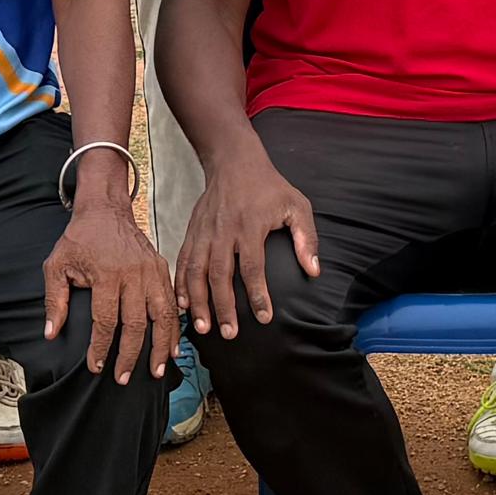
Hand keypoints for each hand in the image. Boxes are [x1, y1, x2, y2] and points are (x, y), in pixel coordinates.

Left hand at [42, 197, 176, 382]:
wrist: (105, 209)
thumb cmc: (80, 238)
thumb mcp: (56, 265)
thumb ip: (54, 300)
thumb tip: (51, 333)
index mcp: (106, 274)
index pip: (105, 320)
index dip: (101, 348)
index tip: (96, 367)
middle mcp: (132, 274)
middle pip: (136, 323)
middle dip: (130, 355)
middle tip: (124, 378)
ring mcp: (151, 271)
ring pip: (162, 315)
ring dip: (160, 346)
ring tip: (157, 370)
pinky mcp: (161, 269)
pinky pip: (172, 303)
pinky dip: (174, 326)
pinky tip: (173, 346)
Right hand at [174, 150, 316, 339]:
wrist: (234, 161)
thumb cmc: (269, 186)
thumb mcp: (296, 205)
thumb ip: (307, 238)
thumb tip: (314, 271)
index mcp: (250, 226)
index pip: (253, 267)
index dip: (258, 295)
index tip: (264, 318)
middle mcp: (224, 231)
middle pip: (219, 274)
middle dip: (222, 307)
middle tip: (229, 333)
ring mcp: (204, 232)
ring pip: (196, 271)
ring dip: (198, 301)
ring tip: (202, 327)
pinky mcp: (192, 231)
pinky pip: (182, 261)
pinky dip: (181, 284)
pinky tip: (183, 304)